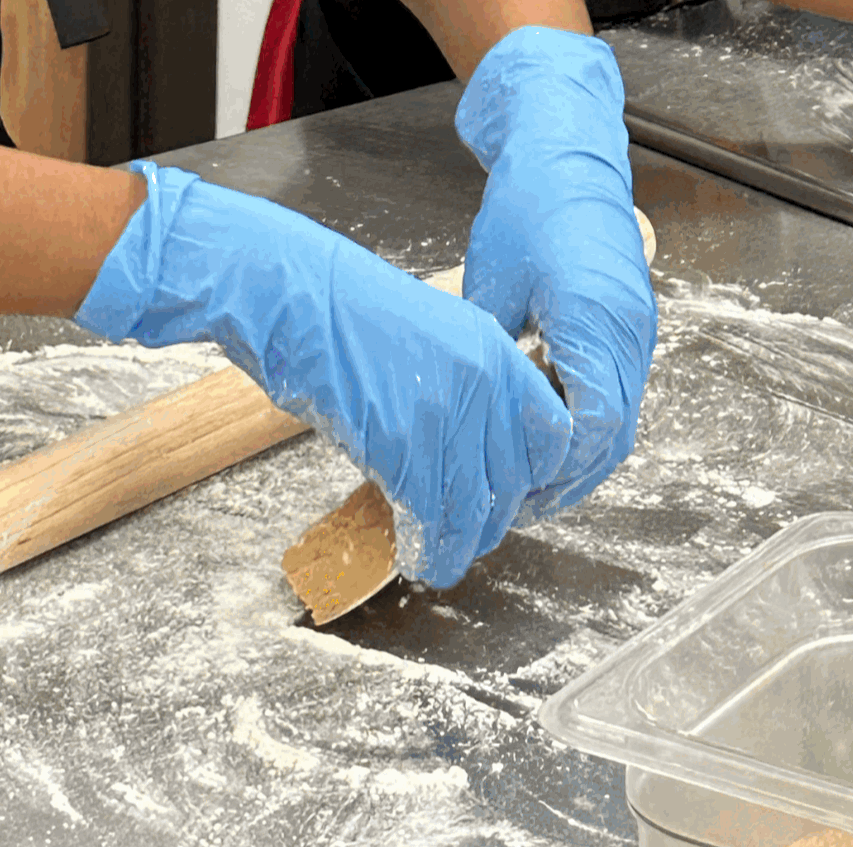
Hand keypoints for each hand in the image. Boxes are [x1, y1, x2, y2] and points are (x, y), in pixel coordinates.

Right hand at [76, 165, 569, 586]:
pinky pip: (432, 520)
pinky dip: (427, 550)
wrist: (299, 298)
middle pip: (515, 482)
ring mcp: (444, 415)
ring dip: (458, 545)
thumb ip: (469, 387)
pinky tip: (412, 553)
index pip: (553, 432)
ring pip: (476, 512)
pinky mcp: (402, 446)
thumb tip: (477, 452)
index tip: (513, 494)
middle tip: (466, 529)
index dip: (537, 474)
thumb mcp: (437, 336)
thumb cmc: (352, 316)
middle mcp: (482, 383)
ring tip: (438, 553)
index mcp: (494, 351)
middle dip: (492, 518)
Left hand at [454, 27, 655, 517]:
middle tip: (518, 503)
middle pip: (613, 433)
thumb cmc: (528, 208)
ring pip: (620, 416)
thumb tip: (463, 412)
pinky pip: (619, 387)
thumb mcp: (491, 286)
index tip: (514, 490)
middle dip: (568, 475)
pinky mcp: (632, 319)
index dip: (555, 468)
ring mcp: (637, 325)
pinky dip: (590, 418)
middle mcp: (629, 329)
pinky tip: (549, 426)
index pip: (592, 425)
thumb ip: (489, 355)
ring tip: (531, 476)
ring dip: (581, 452)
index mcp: (597, 320)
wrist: (568, 149)